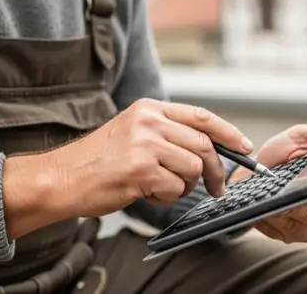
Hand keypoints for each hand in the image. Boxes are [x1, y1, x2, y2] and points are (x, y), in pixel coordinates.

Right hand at [4, 99, 251, 237]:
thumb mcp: (133, 133)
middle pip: (202, 145)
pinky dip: (166, 197)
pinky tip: (146, 193)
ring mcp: (144, 144)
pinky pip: (174, 188)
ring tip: (161, 187)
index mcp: (149, 108)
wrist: (62, 177)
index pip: (201, 116)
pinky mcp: (140, 169)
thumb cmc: (98, 161)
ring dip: (184, 186)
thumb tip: (209, 150)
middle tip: (215, 187)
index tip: (244, 146)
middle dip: (215, 170)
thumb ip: (167, 134)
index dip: (228, 133)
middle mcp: (148, 121)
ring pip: (192, 168)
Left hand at [228, 116, 306, 242]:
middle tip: (280, 186)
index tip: (304, 178)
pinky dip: (271, 218)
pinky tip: (263, 206)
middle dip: (296, 199)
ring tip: (269, 194)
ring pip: (298, 223)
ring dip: (281, 208)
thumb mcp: (303, 137)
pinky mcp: (293, 237)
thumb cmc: (284, 154)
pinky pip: (283, 231)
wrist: (257, 173)